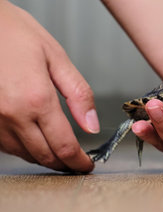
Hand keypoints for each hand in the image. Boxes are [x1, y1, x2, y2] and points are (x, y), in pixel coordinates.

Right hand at [0, 2, 97, 171]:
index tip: (87, 166)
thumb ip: (78, 94)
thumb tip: (92, 125)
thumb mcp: (56, 57)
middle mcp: (12, 115)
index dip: (78, 162)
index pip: (64, 146)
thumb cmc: (14, 33)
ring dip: (45, 158)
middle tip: (77, 164)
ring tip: (60, 154)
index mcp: (36, 99)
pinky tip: (35, 141)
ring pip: (24, 154)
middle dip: (65, 165)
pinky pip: (5, 145)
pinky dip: (24, 148)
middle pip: (44, 156)